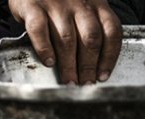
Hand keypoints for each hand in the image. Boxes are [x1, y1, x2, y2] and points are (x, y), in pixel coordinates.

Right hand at [7, 0, 121, 84]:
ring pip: (67, 38)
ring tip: (69, 81)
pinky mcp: (32, 5)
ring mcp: (55, 4)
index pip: (111, 32)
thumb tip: (93, 64)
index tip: (103, 76)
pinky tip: (48, 62)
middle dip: (89, 66)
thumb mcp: (81, 3)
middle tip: (85, 84)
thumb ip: (89, 26)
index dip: (109, 57)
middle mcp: (78, 3)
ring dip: (69, 64)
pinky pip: (39, 29)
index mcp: (96, 3)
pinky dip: (44, 48)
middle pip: (90, 39)